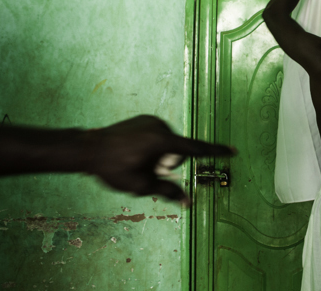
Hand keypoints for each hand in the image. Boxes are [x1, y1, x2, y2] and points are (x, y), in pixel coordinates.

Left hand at [83, 115, 234, 204]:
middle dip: (168, 163)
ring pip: (168, 144)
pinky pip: (157, 135)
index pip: (196, 149)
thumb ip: (168, 191)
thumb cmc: (114, 169)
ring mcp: (151, 120)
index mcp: (163, 142)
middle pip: (178, 151)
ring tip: (135, 160)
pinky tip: (133, 151)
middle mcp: (161, 126)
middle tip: (145, 169)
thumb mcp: (141, 185)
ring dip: (159, 154)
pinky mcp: (144, 118)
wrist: (88, 149)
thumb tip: (188, 202)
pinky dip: (152, 145)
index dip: (215, 151)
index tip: (232, 150)